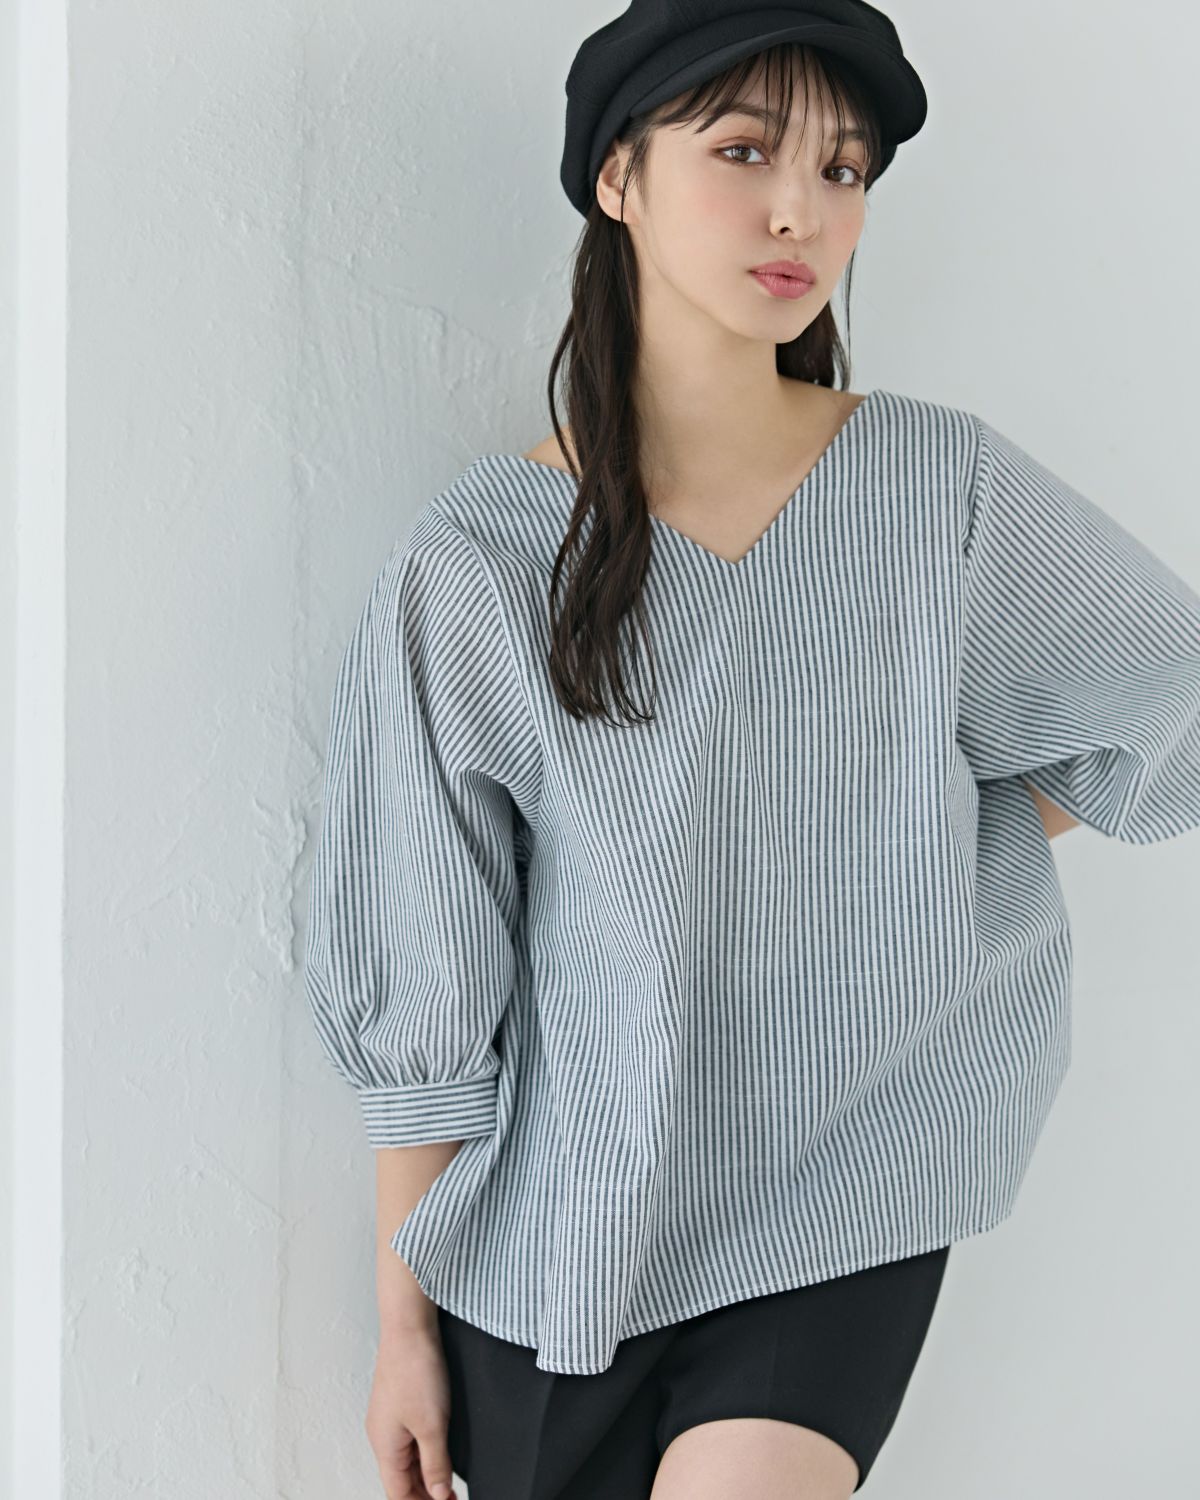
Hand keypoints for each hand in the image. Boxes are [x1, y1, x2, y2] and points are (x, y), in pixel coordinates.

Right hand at [364, 1323, 459, 1499]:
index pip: (398, 1494)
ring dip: (427, 1476)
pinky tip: (442, 1456)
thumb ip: (436, 1465)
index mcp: (384, 1447)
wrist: (410, 1327)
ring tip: (451, 1487)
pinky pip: (411, 1441)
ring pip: (407, 1461)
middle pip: (402, 1481)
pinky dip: (426, 1455)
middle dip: (425, 1495)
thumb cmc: (415, 1370)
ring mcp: (391, 1420)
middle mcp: (383, 1437)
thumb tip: (439, 1496)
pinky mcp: (402, 1404)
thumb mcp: (432, 1425)